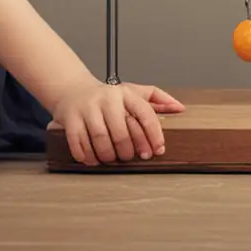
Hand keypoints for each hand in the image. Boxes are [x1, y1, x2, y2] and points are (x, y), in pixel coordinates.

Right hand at [54, 75, 184, 166]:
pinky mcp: (70, 120)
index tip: (157, 150)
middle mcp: (107, 99)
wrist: (73, 91)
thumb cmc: (108, 97)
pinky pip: (79, 144)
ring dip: (108, 156)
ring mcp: (87, 109)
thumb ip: (158, 99)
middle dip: (129, 151)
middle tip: (131, 158)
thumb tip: (180, 108)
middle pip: (121, 132)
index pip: (145, 114)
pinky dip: (88, 157)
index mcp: (125, 93)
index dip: (154, 134)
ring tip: (113, 159)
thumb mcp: (134, 92)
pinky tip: (94, 159)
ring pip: (100, 139)